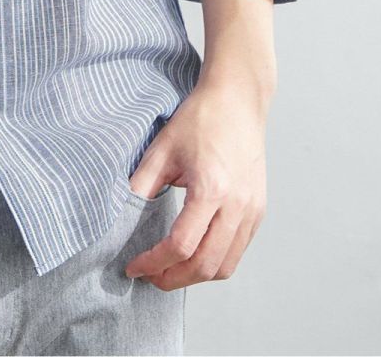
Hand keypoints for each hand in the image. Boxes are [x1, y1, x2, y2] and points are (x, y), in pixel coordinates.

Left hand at [123, 78, 270, 290]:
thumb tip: (122, 216)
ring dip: (196, 276)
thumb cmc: (202, 118)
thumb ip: (142, 184)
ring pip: (225, 266)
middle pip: (206, 266)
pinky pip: (237, 251)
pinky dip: (215, 262)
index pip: (181, 245)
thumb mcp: (163, 148)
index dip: (154, 263)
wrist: (237, 100)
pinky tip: (194, 254)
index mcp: (211, 189)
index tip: (135, 266)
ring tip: (169, 270)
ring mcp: (252, 210)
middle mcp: (237, 206)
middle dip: (174, 279)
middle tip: (150, 277)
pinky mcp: (258, 210)